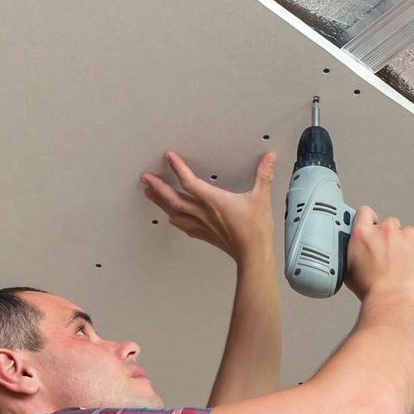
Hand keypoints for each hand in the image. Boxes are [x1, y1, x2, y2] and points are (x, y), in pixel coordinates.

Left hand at [141, 152, 276, 266]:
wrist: (252, 255)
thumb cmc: (255, 231)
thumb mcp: (261, 199)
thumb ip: (264, 176)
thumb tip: (268, 159)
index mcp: (214, 201)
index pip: (190, 182)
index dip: (178, 168)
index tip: (169, 157)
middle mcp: (204, 213)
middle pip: (174, 198)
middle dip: (157, 187)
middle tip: (145, 178)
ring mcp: (202, 225)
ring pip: (175, 212)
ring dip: (160, 202)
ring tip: (149, 194)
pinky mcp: (205, 235)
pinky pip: (184, 226)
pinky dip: (175, 219)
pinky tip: (170, 219)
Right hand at [343, 207, 413, 304]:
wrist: (391, 301)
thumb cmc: (371, 290)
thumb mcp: (349, 268)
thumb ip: (353, 250)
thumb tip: (356, 248)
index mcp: (364, 233)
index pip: (366, 213)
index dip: (371, 220)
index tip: (374, 227)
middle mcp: (385, 230)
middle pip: (391, 224)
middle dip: (391, 238)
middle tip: (391, 257)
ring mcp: (407, 236)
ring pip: (410, 234)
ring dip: (408, 246)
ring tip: (404, 266)